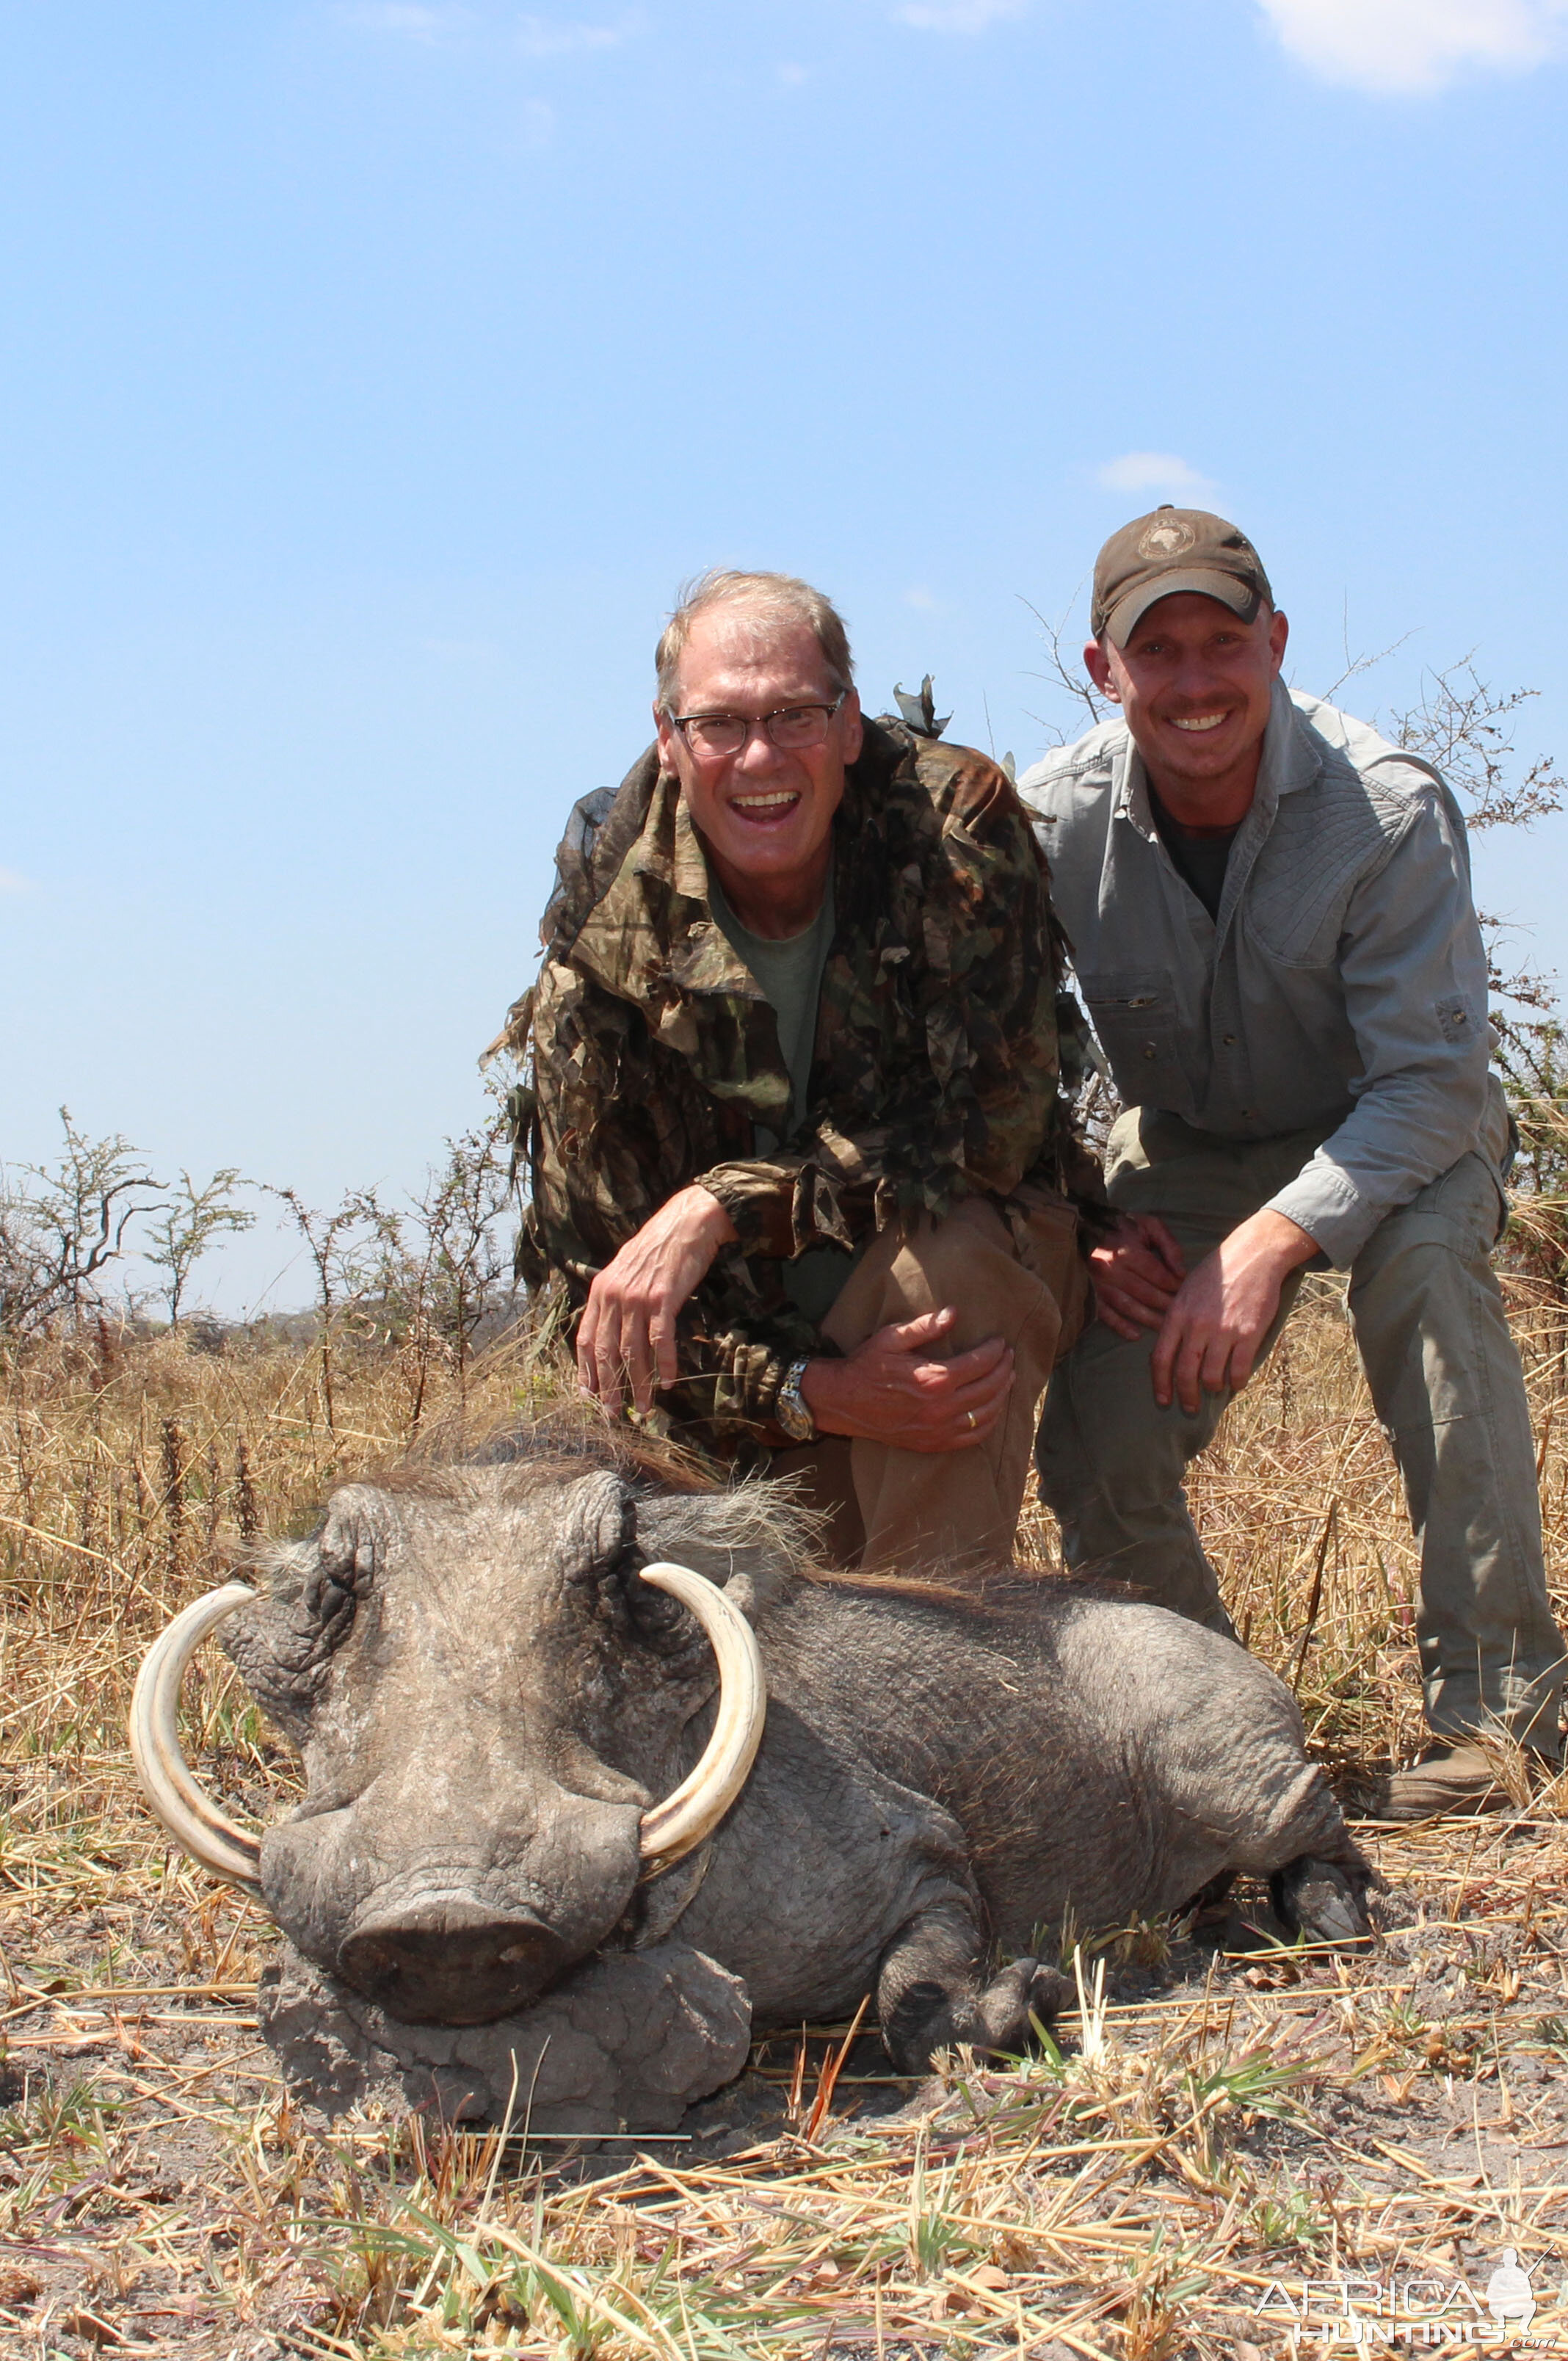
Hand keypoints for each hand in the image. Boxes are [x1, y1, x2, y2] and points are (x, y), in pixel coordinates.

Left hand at [578, 1186, 738, 1413]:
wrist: (686, 1222)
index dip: (586, 1371)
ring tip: (644, 1407)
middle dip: (608, 1387)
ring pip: (633, 1352)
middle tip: (612, 1414)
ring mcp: (637, 1297)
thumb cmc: (658, 1249)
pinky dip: (664, 1364)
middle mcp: (613, 1296)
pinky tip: (668, 1382)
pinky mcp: (663, 1298)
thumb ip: (614, 1299)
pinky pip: (661, 1340)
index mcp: (600, 1291)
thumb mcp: (624, 1271)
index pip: (586, 1339)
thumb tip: (610, 1332)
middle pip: (606, 1352)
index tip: (589, 1396)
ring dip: (638, 1384)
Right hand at [800, 1306, 1013, 1452]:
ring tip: (1007, 1379)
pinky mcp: (934, 1443)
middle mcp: (942, 1407)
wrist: (844, 1403)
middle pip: (989, 1387)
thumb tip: (954, 1313)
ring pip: (987, 1413)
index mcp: (934, 1378)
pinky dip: (989, 1422)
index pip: (981, 1363)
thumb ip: (925, 1326)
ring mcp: (939, 1429)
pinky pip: (973, 1437)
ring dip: (1003, 1394)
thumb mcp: (891, 1338)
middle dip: (1004, 1369)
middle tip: (1009, 1356)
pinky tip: (993, 1409)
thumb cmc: (867, 1366)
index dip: (995, 1350)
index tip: (1000, 1341)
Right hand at [1089, 1213, 1185, 1338]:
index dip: (1176, 1286)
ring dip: (1149, 1319)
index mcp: (1129, 1252)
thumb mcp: (1149, 1225)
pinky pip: (1106, 1314)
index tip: (1187, 1293)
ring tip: (1166, 1329)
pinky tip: (1136, 1335)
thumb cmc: (1123, 1226)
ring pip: (1129, 1307)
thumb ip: (1169, 1245)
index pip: (1160, 1276)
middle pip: (1147, 1294)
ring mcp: (1100, 1283)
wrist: (1085, 1225)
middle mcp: (1114, 1270)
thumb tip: (1181, 1272)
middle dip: (1167, 1305)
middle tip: (1182, 1314)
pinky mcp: (1091, 1293)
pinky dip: (1121, 1326)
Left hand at [1149, 1210, 1317, 1415]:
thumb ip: (1177, 1320)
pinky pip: (1239, 1370)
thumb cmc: (1217, 1273)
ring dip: (1213, 1387)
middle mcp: (1197, 1326)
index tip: (1163, 1400)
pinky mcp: (1248, 1333)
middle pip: (1185, 1373)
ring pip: (1212, 1376)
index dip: (1161, 1384)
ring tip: (1216, 1388)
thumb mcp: (1185, 1291)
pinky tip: (1237, 1382)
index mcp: (1177, 1315)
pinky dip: (1237, 1382)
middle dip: (1186, 1396)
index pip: (1160, 1358)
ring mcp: (1223, 1331)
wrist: (1252, 1256)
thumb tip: (1170, 1350)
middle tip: (1189, 1407)